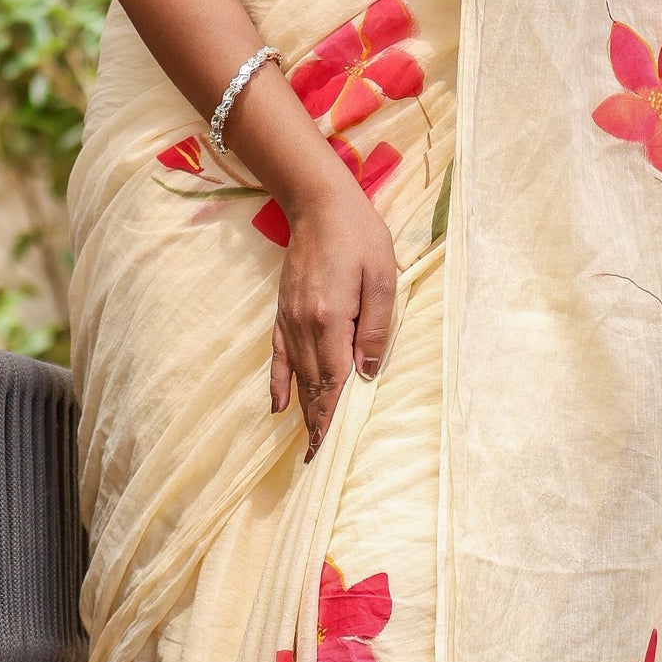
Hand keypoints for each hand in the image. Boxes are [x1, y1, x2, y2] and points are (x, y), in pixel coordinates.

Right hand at [269, 174, 396, 459]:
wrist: (320, 204)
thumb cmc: (360, 236)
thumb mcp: (383, 278)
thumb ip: (376, 328)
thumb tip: (366, 373)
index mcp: (332, 317)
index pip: (333, 379)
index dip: (330, 416)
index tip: (325, 446)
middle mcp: (305, 323)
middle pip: (313, 383)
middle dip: (316, 422)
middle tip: (317, 457)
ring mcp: (289, 318)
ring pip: (297, 374)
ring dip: (302, 408)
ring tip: (306, 441)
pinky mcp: (283, 311)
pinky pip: (279, 355)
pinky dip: (278, 383)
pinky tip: (278, 406)